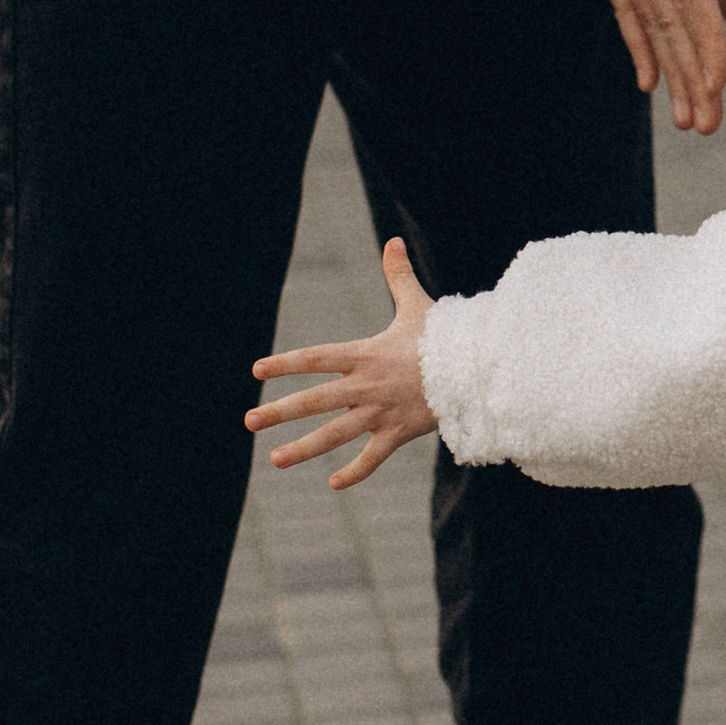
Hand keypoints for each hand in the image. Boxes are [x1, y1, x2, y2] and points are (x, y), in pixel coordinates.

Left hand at [250, 237, 436, 488]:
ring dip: (303, 449)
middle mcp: (366, 386)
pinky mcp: (398, 433)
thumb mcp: (418, 305)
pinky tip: (334, 484)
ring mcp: (380, 413)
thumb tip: (394, 241)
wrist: (476, 369)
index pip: (316, 359)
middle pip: (315, 401)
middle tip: (249, 421)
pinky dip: (354, 472)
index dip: (285, 364)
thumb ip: (399, 276)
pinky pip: (372, 457)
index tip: (257, 371)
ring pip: (335, 435)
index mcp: (365, 355)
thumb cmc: (445, 337)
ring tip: (274, 460)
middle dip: (279, 412)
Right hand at [534, 0, 725, 134]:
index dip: (704, 44)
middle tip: (704, 126)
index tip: (716, 89)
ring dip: (670, 71)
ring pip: (648, 23)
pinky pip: (622, 4)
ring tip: (687, 118)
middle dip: (690, 77)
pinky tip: (645, 77)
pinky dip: (637, 43)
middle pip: (669, 23)